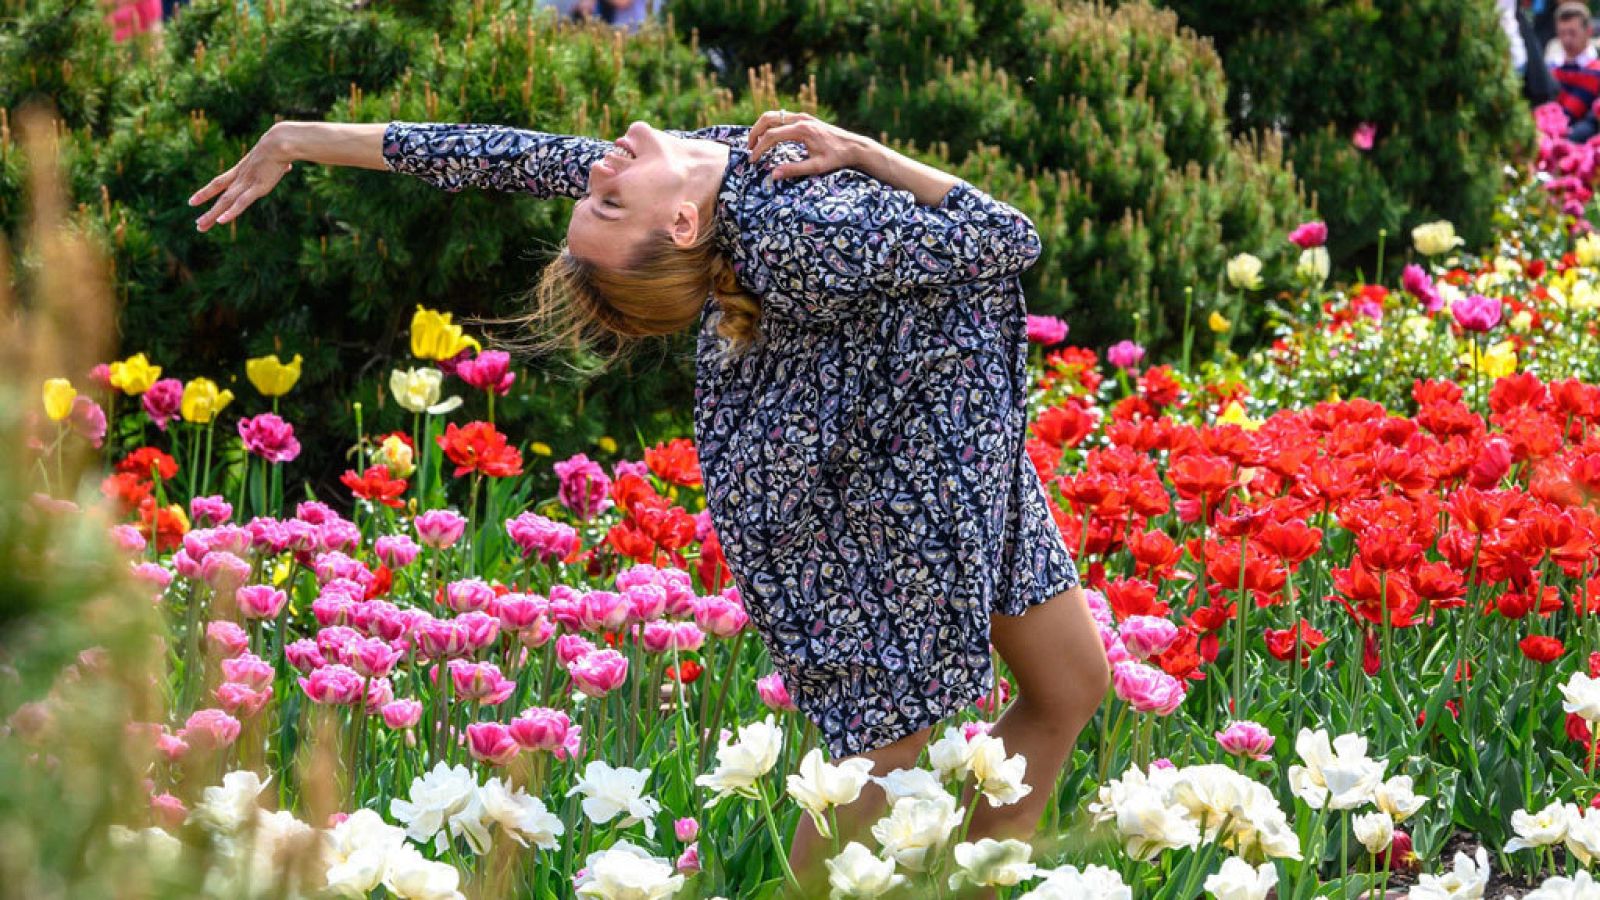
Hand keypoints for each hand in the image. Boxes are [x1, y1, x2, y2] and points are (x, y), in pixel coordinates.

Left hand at [189, 123, 294, 231]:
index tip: (192, 201)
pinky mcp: (258, 187)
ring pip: (225, 201)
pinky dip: (231, 212)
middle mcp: (240, 178)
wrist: (279, 141)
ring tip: (200, 226)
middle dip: (209, 212)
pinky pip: (241, 202)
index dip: (205, 192)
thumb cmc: (280, 146)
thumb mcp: (274, 158)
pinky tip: (221, 221)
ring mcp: (247, 182)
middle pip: (220, 196)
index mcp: (241, 170)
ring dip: (212, 214)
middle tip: (197, 225)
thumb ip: (279, 165)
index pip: (219, 183)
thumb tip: (287, 166)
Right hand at [745, 109, 873, 180]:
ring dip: (761, 127)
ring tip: (756, 143)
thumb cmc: (837, 158)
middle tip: (749, 148)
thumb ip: (794, 170)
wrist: (853, 146)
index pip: (772, 136)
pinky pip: (782, 117)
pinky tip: (770, 138)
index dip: (759, 148)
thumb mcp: (816, 167)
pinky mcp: (805, 118)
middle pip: (768, 118)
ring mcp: (803, 116)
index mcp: (802, 130)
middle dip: (755, 133)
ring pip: (774, 115)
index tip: (753, 160)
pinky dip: (771, 125)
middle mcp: (801, 119)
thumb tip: (773, 175)